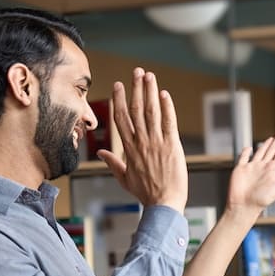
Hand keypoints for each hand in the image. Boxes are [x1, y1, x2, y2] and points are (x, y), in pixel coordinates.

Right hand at [97, 67, 187, 212]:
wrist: (163, 204)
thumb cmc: (146, 193)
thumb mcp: (125, 179)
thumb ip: (113, 163)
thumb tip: (102, 152)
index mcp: (129, 149)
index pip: (121, 118)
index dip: (119, 99)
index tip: (119, 84)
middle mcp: (141, 142)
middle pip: (135, 109)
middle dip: (136, 88)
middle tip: (137, 71)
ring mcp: (156, 143)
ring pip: (151, 112)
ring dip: (150, 92)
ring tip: (149, 75)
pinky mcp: (172, 146)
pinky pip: (169, 122)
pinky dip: (167, 107)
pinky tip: (164, 94)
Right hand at [225, 132, 274, 224]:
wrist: (244, 206)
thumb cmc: (262, 200)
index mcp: (273, 170)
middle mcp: (263, 167)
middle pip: (272, 151)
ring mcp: (252, 168)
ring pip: (260, 152)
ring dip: (265, 145)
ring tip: (271, 139)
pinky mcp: (240, 169)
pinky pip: (243, 157)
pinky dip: (246, 152)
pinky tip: (249, 148)